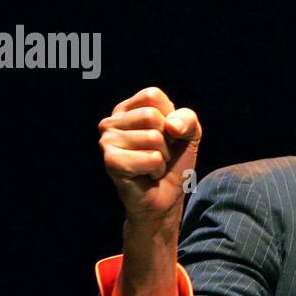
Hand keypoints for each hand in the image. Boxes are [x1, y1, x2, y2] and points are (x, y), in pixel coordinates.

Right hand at [99, 87, 201, 226]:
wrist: (164, 199)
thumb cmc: (173, 164)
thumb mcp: (189, 135)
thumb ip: (188, 119)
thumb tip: (171, 125)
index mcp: (126, 109)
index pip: (153, 96)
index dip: (169, 118)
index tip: (166, 136)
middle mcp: (111, 121)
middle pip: (153, 117)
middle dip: (166, 140)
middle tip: (158, 154)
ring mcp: (107, 141)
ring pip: (153, 138)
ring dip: (162, 157)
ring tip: (151, 166)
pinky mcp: (111, 161)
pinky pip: (151, 158)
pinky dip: (156, 169)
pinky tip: (146, 175)